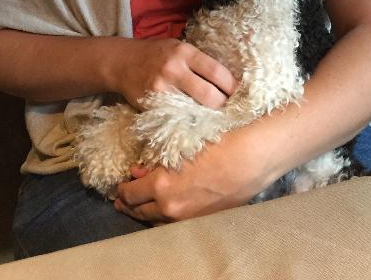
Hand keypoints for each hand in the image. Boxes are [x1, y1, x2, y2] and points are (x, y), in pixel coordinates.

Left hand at [114, 123, 270, 223]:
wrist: (250, 159)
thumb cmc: (216, 144)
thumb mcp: (179, 148)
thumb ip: (154, 164)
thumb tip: (138, 172)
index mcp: (161, 187)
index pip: (130, 194)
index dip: (122, 189)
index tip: (120, 185)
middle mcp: (170, 208)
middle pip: (139, 212)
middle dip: (128, 205)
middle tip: (121, 200)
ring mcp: (187, 219)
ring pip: (156, 222)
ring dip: (145, 213)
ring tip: (138, 208)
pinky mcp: (202, 222)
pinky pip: (175, 225)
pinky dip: (165, 218)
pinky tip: (165, 211)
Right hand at [115, 38, 237, 110]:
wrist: (121, 62)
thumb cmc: (156, 55)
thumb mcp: (178, 48)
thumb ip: (199, 62)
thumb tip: (229, 80)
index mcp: (184, 52)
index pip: (217, 72)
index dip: (232, 86)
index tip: (238, 94)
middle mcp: (173, 69)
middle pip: (210, 95)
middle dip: (222, 105)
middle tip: (227, 109)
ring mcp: (161, 89)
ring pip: (195, 110)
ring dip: (206, 115)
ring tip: (213, 117)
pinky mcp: (151, 105)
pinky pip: (176, 117)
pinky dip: (187, 120)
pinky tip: (192, 120)